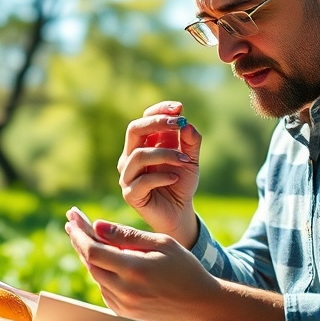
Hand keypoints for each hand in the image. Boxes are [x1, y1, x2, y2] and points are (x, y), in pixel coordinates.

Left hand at [64, 217, 220, 320]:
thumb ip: (128, 236)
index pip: (94, 251)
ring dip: (88, 255)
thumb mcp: (162, 244)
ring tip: (84, 235)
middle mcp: (125, 291)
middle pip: (90, 264)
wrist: (203, 306)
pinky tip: (100, 257)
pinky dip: (100, 271)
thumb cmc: (186, 270)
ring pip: (96, 276)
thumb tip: (98, 226)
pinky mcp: (124, 314)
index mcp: (134, 270)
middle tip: (72, 222)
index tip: (72, 219)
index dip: (80, 234)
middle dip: (79, 241)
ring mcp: (123, 306)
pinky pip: (104, 289)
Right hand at [118, 101, 201, 246]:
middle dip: (157, 123)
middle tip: (178, 124)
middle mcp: (131, 156)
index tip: (179, 108)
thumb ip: (190, 141)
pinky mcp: (130, 194)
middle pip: (134, 129)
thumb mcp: (191, 159)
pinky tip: (176, 177)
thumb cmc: (181, 182)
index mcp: (144, 143)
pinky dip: (162, 176)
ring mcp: (128, 175)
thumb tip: (186, 123)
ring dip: (165, 153)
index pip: (144, 118)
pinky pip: (142, 180)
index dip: (159, 110)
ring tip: (185, 160)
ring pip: (139, 154)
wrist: (179, 212)